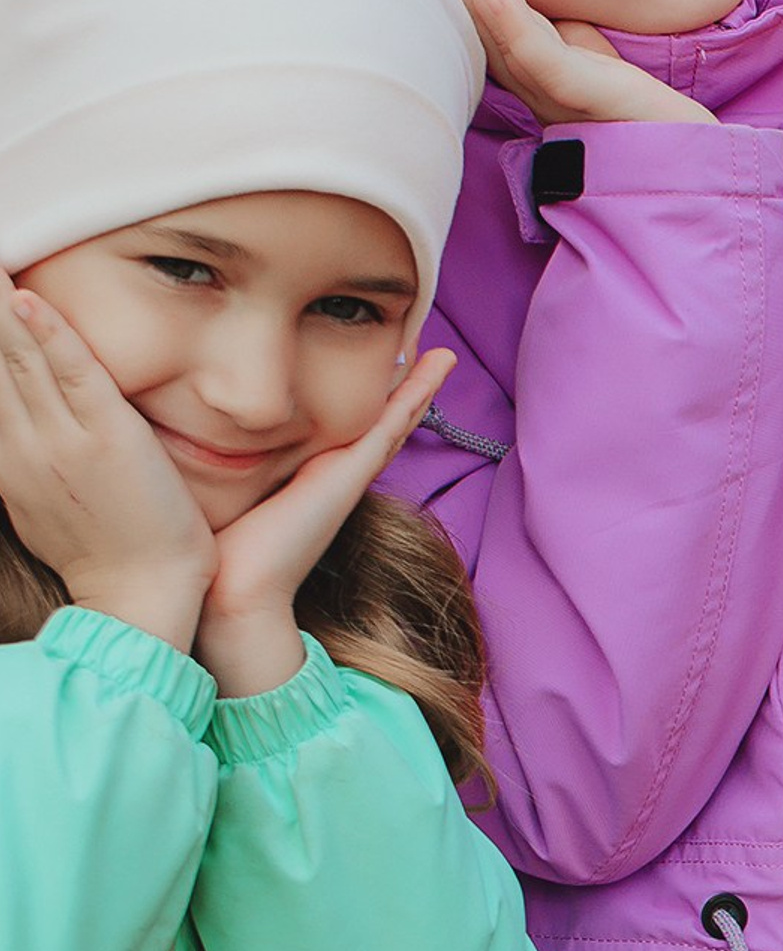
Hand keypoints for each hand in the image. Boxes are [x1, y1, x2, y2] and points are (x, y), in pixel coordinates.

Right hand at [0, 279, 213, 650]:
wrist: (140, 595)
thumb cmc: (107, 546)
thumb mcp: (46, 495)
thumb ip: (30, 451)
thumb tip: (20, 419)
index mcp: (6, 453)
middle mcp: (20, 441)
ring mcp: (60, 439)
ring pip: (16, 356)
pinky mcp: (107, 438)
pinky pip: (73, 376)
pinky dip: (50, 335)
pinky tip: (29, 301)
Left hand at [194, 351, 455, 699]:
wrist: (233, 594)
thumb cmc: (214, 551)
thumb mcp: (214, 492)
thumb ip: (211, 466)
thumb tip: (173, 438)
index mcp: (307, 479)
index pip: (340, 431)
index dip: (357, 402)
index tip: (367, 368)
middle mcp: (334, 474)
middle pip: (376, 423)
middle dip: (399, 391)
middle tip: (424, 355)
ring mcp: (349, 473)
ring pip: (392, 419)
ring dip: (418, 387)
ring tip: (441, 356)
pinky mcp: (352, 472)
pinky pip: (391, 423)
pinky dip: (417, 393)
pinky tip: (436, 364)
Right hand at [429, 0, 713, 128]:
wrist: (675, 146)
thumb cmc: (630, 103)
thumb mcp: (586, 53)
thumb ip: (559, 27)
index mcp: (525, 61)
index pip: (484, 4)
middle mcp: (523, 74)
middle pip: (475, 5)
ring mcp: (542, 84)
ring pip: (493, 17)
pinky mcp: (571, 92)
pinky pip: (531, 49)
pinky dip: (506, 16)